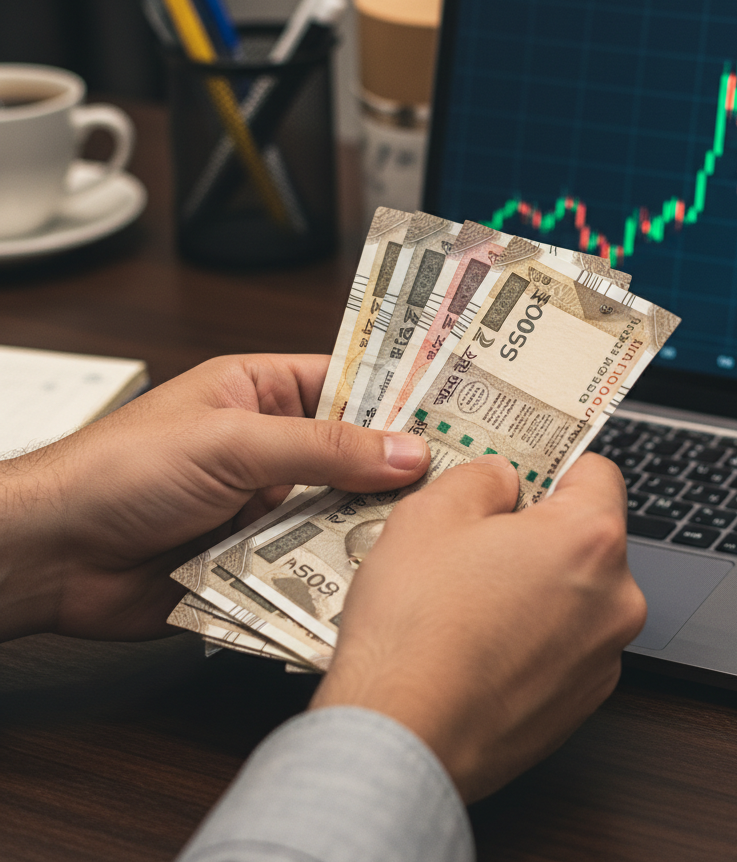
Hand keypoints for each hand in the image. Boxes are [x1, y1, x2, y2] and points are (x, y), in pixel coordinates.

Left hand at [0, 354, 428, 641]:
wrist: (51, 557)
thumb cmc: (118, 471)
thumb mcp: (230, 441)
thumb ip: (322, 446)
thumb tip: (405, 450)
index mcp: (261, 392)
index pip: (348, 381)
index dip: (399, 395)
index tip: (458, 411)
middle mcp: (270, 447)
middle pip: (353, 454)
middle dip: (396, 469)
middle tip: (461, 480)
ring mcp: (265, 505)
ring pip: (339, 511)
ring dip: (369, 523)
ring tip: (429, 531)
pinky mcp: (257, 559)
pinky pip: (313, 561)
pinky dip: (338, 570)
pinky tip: (376, 578)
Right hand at [311, 451, 645, 802]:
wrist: (402, 737)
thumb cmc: (416, 629)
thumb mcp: (431, 513)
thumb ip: (482, 476)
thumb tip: (502, 479)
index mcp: (590, 540)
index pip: (597, 471)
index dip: (552, 464)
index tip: (521, 472)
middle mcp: (616, 600)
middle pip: (587, 536)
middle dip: (538, 529)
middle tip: (477, 536)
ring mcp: (603, 658)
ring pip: (575, 593)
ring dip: (535, 585)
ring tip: (467, 596)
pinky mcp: (581, 704)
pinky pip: (563, 645)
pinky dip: (531, 636)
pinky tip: (477, 641)